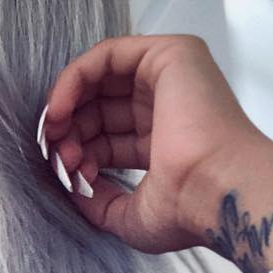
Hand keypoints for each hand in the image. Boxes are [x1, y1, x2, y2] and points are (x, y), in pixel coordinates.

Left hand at [39, 33, 270, 254]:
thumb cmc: (189, 210)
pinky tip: (58, 108)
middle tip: (58, 156)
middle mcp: (167, 109)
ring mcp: (171, 79)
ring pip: (99, 79)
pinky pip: (106, 54)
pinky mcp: (170, 55)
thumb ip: (98, 202)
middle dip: (68, 132)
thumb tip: (74, 188)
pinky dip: (73, 78)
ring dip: (67, 105)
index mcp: (163, 144)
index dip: (78, 154)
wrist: (218, 193)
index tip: (68, 176)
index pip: (104, 139)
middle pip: (97, 109)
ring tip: (54, 134)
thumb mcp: (128, 217)